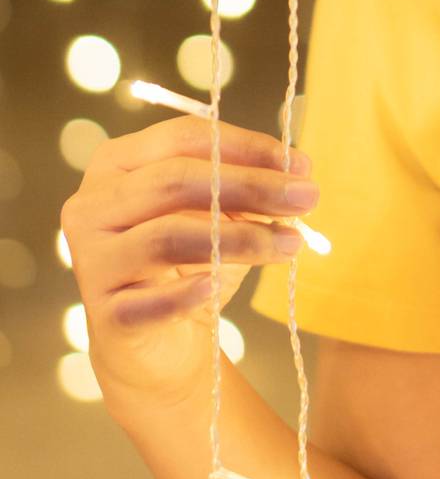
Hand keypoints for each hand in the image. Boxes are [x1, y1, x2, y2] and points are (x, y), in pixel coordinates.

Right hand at [60, 113, 318, 416]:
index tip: (301, 164)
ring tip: (291, 244)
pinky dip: (186, 293)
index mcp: (118, 163)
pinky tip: (215, 287)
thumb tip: (296, 171)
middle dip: (251, 186)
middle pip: (176, 180)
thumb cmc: (193, 261)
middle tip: (308, 198)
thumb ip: (248, 187)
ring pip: (169, 235)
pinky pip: (149, 301)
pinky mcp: (104, 314)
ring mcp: (92, 259)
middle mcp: (93, 204)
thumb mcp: (222, 213)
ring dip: (241, 238)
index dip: (246, 146)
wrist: (163, 342)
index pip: (184, 137)